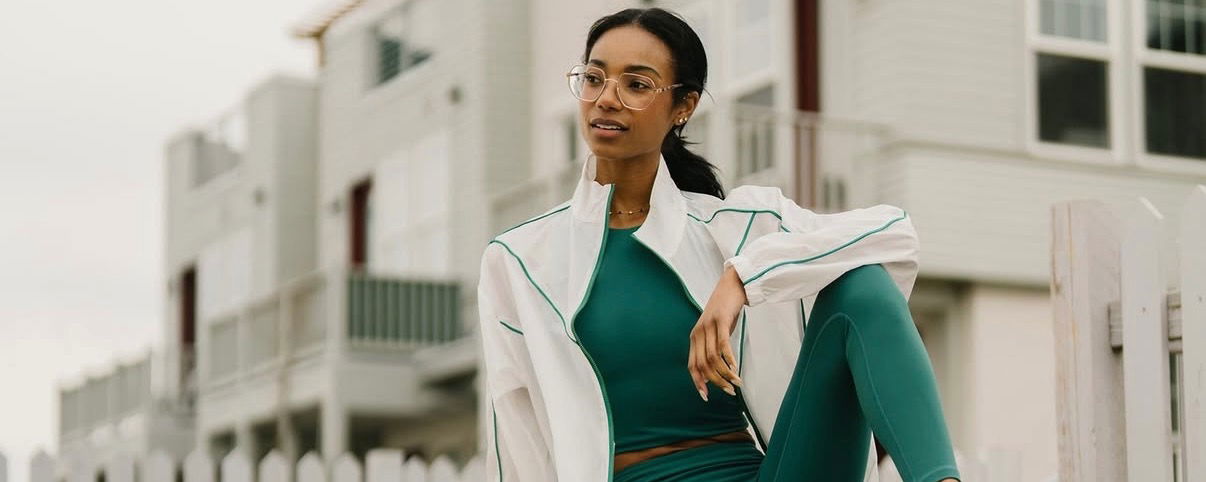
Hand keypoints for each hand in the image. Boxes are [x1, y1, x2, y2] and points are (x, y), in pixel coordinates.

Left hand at [688, 265, 747, 401]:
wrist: (733, 284)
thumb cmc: (726, 310)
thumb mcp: (716, 331)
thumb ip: (713, 348)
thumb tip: (715, 372)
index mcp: (695, 337)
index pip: (692, 365)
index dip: (698, 382)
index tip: (706, 396)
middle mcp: (698, 333)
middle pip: (703, 365)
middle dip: (716, 382)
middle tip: (730, 392)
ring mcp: (708, 326)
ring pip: (713, 358)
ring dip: (725, 374)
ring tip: (737, 383)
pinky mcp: (720, 320)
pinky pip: (723, 345)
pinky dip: (729, 360)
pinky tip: (735, 369)